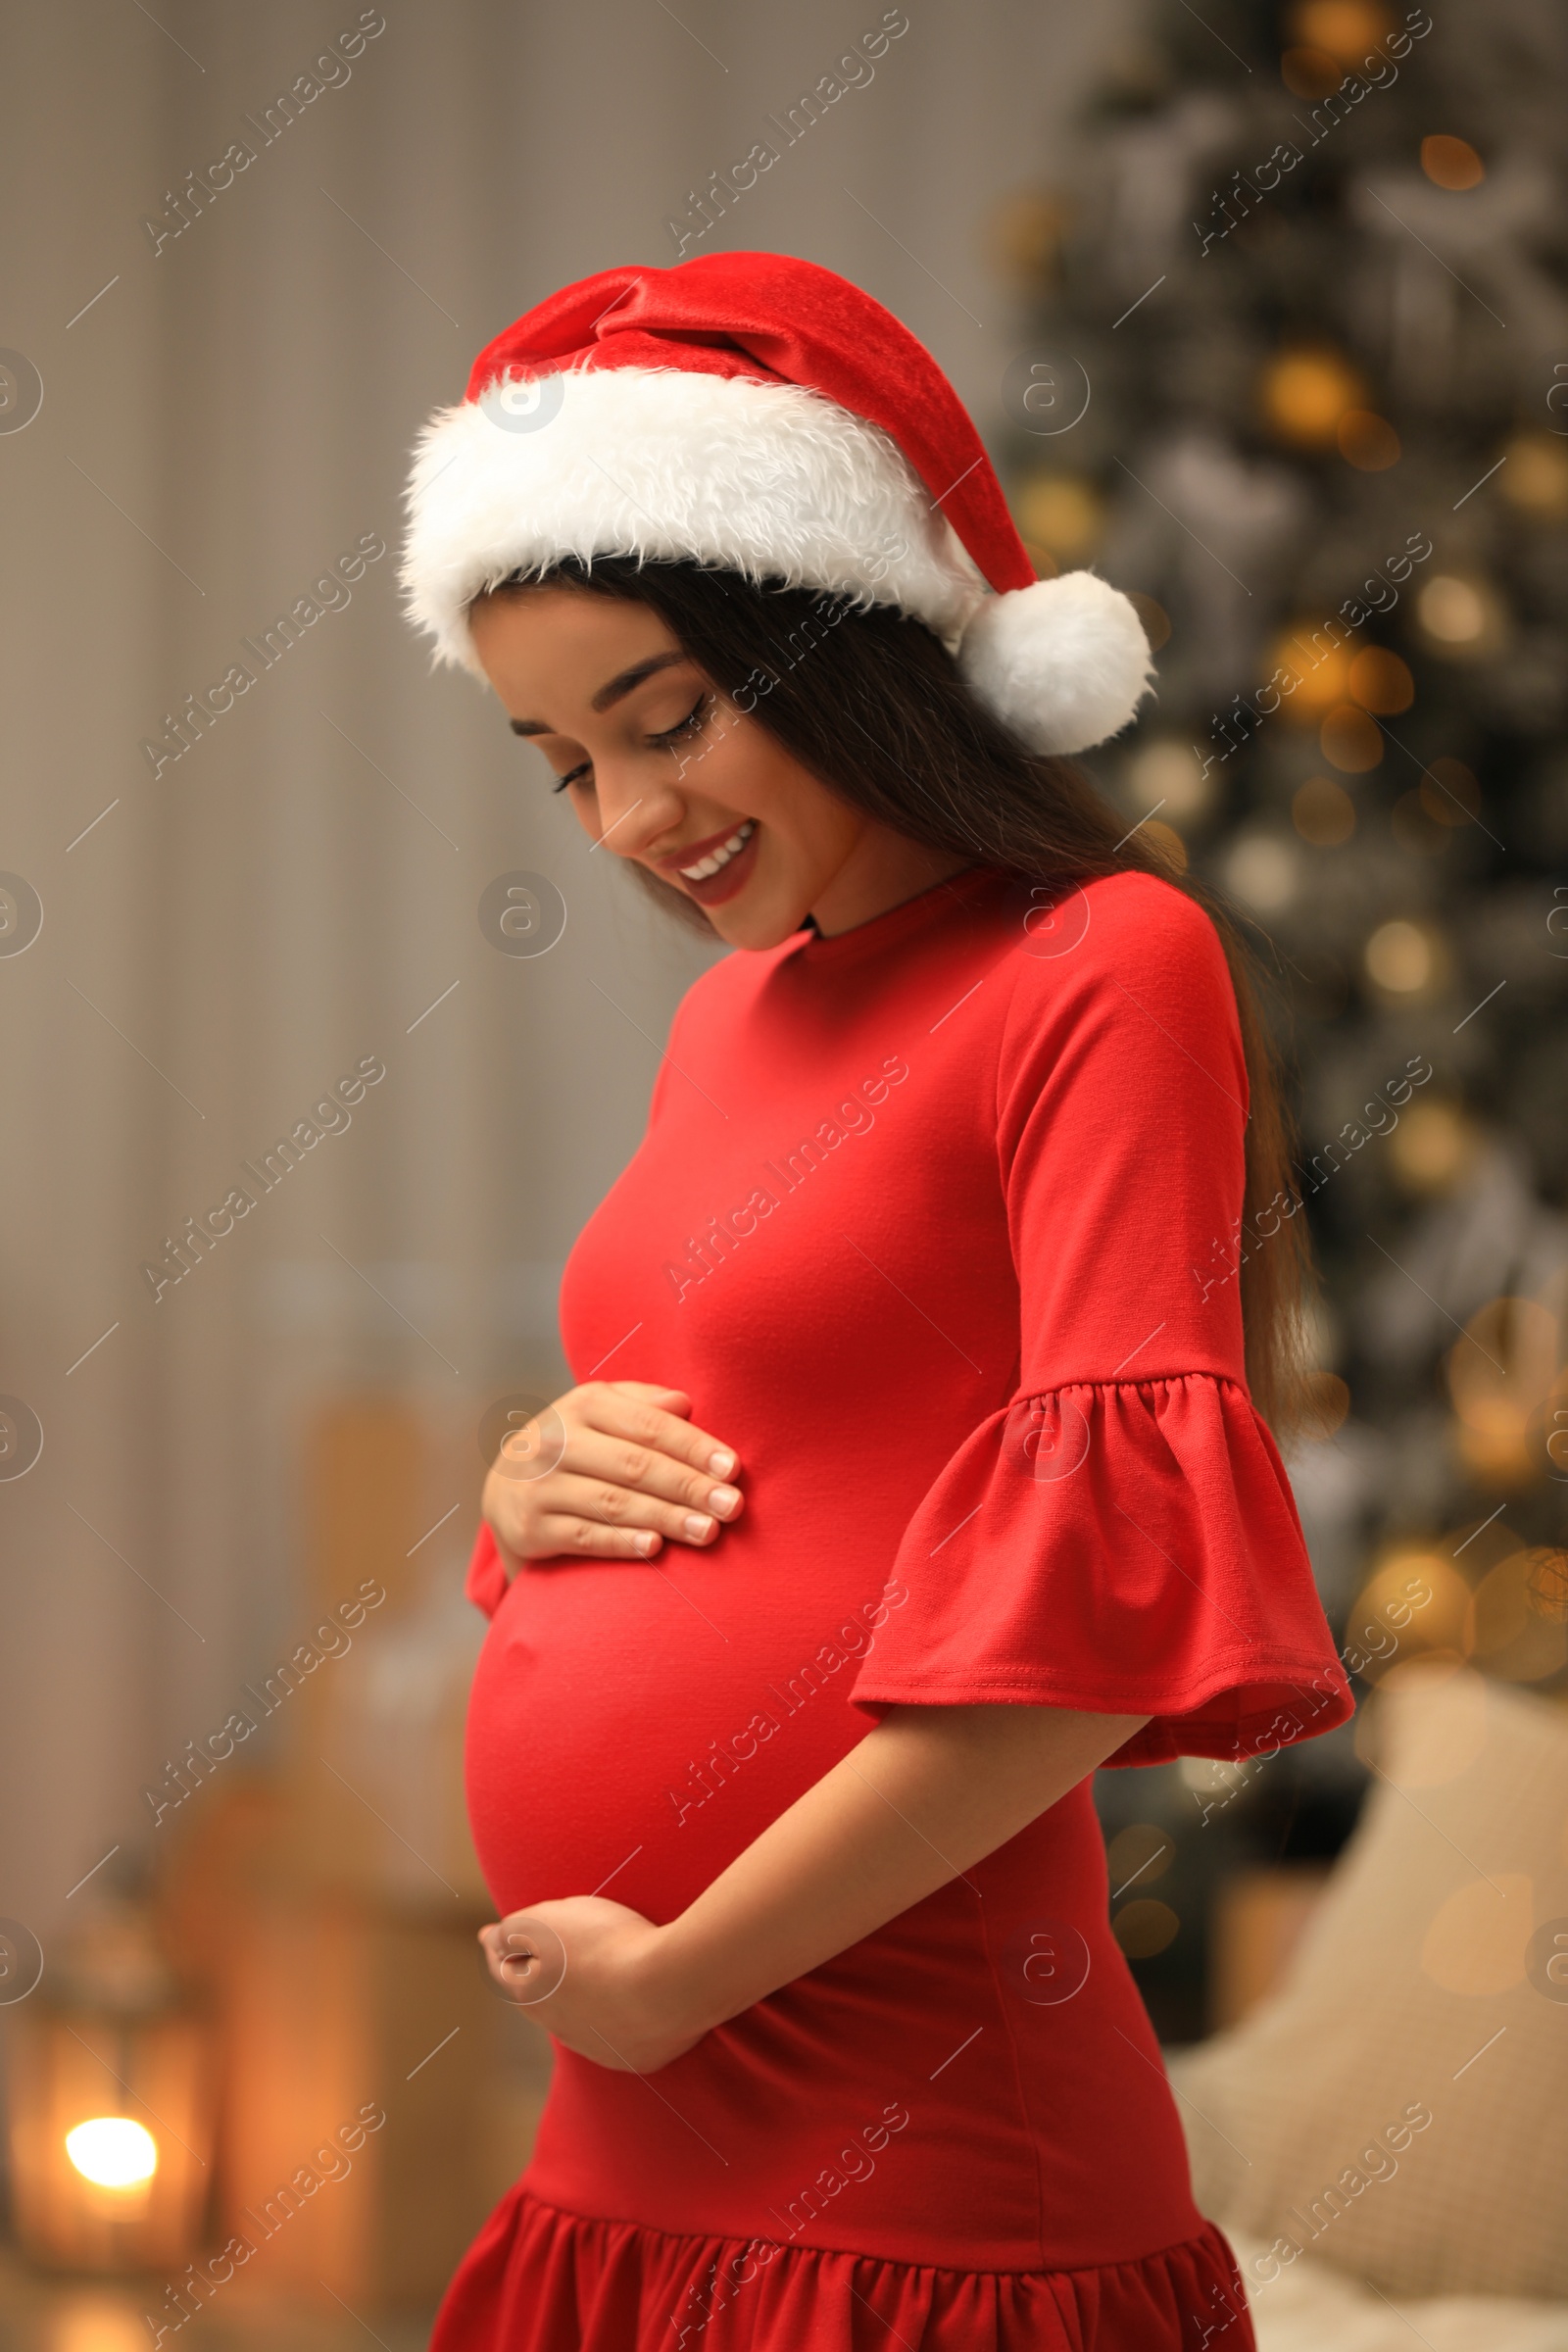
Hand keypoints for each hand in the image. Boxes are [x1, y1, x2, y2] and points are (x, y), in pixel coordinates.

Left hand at [479, 1896, 706, 2073]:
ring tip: (584, 1976)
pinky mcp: (634, 2057)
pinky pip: (619, 2036)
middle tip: (533, 1957)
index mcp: (531, 1993)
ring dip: (576, 2001)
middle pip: (537, 1998)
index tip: (490, 1936)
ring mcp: (597, 2047)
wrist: (666, 1985)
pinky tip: (627, 2003)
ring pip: (577, 2021)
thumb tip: (489, 1938)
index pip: (502, 1967)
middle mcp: (558, 2027)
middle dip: (532, 1977)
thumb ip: (514, 1929)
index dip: (497, 1947)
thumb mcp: (550, 1918)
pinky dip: (616, 2019)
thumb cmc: (607, 1943)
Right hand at [482, 1380, 742, 1577]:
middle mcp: (557, 1441)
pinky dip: (622, 1542)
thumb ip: (645, 1404)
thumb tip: (685, 1402)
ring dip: (665, 1518)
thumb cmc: (581, 1444)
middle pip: (634, 1465)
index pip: (649, 1425)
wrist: (507, 1487)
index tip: (733, 1469)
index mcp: (585, 1404)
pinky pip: (584, 1536)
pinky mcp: (530, 1527)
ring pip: (613, 1503)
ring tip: (708, 1531)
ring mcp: (540, 1485)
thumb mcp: (605, 1412)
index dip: (694, 1447)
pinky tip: (657, 1548)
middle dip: (688, 1486)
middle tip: (732, 1506)